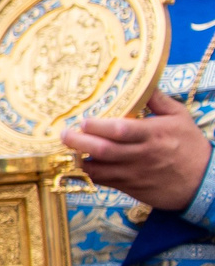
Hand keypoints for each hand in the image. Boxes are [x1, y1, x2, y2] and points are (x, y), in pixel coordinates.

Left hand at [64, 91, 210, 211]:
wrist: (203, 182)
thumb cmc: (190, 146)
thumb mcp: (179, 117)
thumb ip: (156, 99)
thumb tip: (141, 78)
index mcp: (153, 135)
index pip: (121, 130)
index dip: (99, 126)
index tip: (83, 120)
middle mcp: (141, 155)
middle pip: (103, 150)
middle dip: (79, 142)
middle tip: (64, 134)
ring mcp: (134, 173)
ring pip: (99, 169)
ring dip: (79, 159)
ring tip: (67, 148)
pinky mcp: (129, 188)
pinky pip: (103, 181)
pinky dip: (89, 173)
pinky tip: (80, 163)